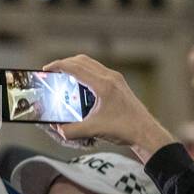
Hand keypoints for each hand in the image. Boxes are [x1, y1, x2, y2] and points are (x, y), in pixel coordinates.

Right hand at [41, 55, 174, 160]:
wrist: (146, 132)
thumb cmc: (125, 129)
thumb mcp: (94, 130)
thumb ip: (72, 130)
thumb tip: (58, 129)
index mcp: (103, 85)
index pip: (76, 67)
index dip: (58, 66)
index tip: (46, 69)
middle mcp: (110, 77)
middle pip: (82, 61)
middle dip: (65, 63)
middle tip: (52, 72)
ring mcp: (116, 79)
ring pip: (90, 64)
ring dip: (75, 67)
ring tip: (64, 76)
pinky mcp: (118, 84)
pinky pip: (97, 71)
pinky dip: (85, 73)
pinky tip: (80, 86)